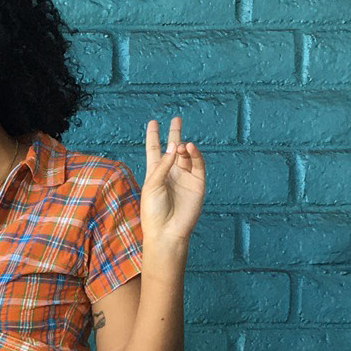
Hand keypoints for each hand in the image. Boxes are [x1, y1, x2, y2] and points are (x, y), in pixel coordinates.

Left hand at [142, 116, 205, 249]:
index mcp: (155, 174)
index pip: (154, 150)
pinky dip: (195, 155)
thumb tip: (175, 145)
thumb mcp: (152, 185)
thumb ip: (163, 165)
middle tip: (176, 119)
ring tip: (181, 146)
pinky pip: (197, 164)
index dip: (153, 137)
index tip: (153, 123)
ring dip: (183, 148)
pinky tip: (189, 148)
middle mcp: (170, 173)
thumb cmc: (153, 211)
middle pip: (173, 149)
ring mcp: (184, 177)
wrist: (167, 231)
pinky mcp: (197, 183)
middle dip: (174, 134)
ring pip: (186, 155)